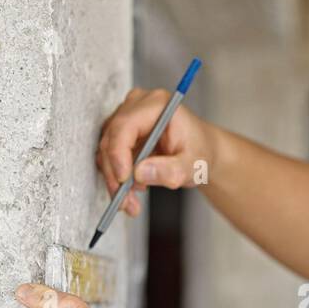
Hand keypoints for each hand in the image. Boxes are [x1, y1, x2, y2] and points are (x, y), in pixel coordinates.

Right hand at [96, 86, 216, 216]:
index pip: (125, 125)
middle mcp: (137, 105)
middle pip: (111, 140)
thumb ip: (171, 169)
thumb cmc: (200, 151)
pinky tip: (132, 193)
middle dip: (115, 175)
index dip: (118, 154)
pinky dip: (117, 179)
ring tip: (132, 203)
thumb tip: (140, 173)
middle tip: (126, 202)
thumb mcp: (192, 165)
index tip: (123, 180)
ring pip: (106, 152)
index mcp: (157, 104)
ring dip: (115, 181)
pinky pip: (110, 158)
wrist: (201, 151)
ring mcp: (126, 117)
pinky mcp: (121, 133)